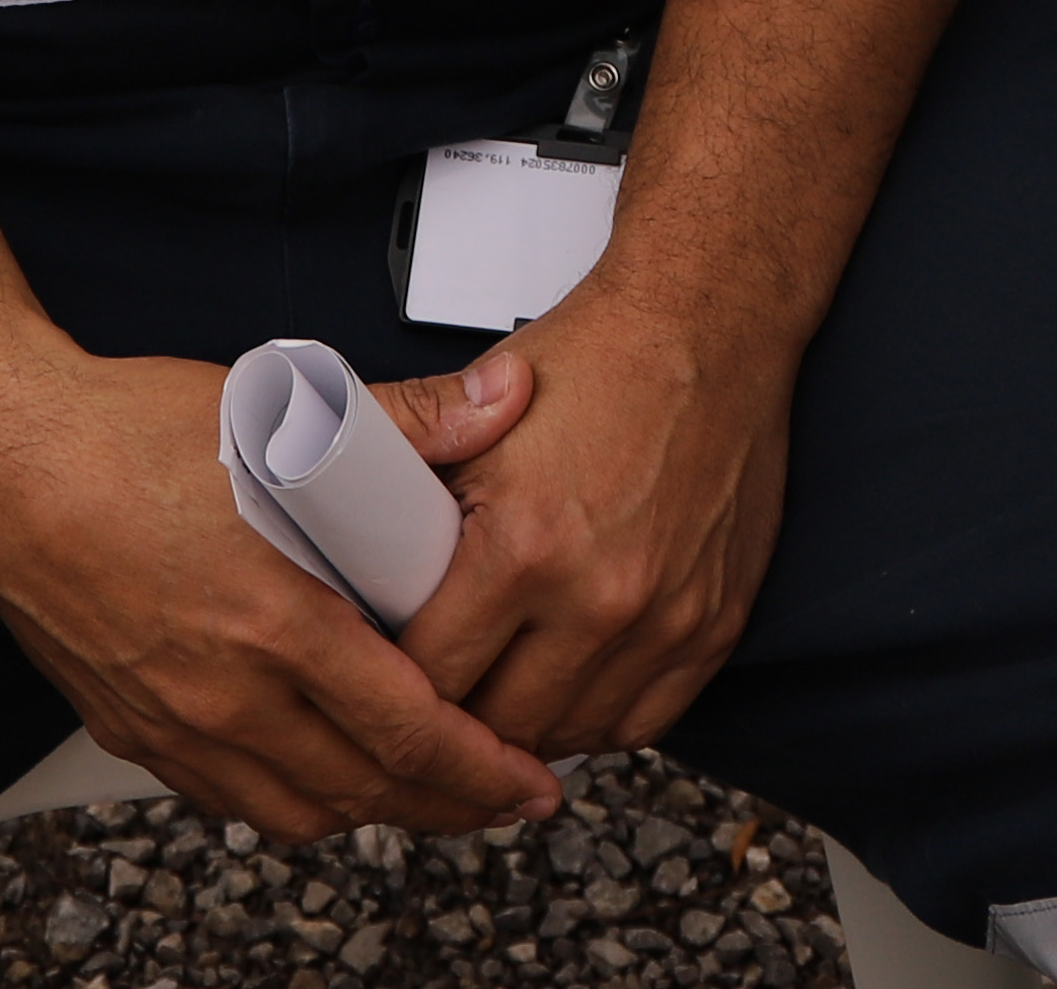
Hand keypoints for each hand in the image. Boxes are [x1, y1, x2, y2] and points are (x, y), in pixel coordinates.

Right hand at [0, 353, 560, 839]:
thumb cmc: (119, 433)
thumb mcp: (276, 408)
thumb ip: (405, 414)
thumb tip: (503, 396)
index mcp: (271, 623)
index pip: (406, 731)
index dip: (482, 770)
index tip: (529, 782)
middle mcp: (222, 693)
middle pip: (362, 791)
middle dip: (448, 806)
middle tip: (501, 798)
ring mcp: (171, 721)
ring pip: (296, 810)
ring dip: (372, 811)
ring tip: (424, 793)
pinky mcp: (131, 725)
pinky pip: (229, 797)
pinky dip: (293, 799)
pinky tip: (321, 771)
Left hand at [373, 285, 797, 754]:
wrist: (708, 323)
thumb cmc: (593, 360)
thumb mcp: (474, 412)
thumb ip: (405, 479)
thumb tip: (343, 541)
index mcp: (523, 544)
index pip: (431, 675)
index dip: (393, 683)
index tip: (381, 676)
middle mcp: (598, 597)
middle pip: (500, 725)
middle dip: (457, 717)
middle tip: (434, 694)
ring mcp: (665, 619)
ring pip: (572, 734)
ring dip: (529, 726)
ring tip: (497, 696)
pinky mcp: (713, 625)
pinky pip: (644, 722)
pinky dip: (599, 717)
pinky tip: (568, 691)